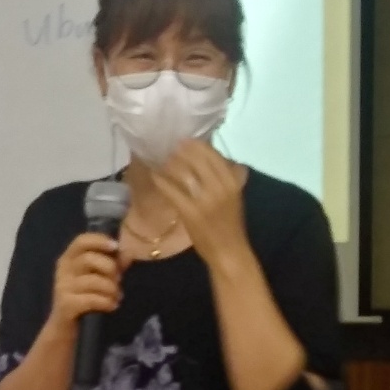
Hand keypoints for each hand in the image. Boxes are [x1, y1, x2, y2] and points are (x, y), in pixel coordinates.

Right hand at [49, 233, 121, 332]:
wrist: (65, 328)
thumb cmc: (84, 299)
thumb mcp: (99, 279)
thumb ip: (113, 264)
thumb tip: (128, 253)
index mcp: (68, 259)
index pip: (81, 241)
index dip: (99, 240)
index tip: (115, 247)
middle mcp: (63, 271)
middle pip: (89, 259)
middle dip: (110, 269)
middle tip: (118, 281)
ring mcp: (62, 287)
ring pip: (94, 280)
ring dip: (111, 289)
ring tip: (116, 297)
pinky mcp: (66, 304)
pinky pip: (92, 299)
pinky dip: (107, 302)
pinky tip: (111, 307)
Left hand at [153, 141, 249, 264]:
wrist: (229, 250)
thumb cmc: (229, 224)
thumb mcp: (234, 196)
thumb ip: (226, 177)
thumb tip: (213, 158)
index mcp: (233, 182)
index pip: (214, 155)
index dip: (198, 145)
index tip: (186, 139)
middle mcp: (221, 187)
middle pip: (199, 160)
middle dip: (182, 150)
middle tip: (169, 145)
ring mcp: (206, 199)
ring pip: (186, 173)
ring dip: (171, 163)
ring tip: (161, 157)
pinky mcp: (191, 212)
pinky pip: (173, 191)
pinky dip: (163, 181)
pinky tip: (155, 175)